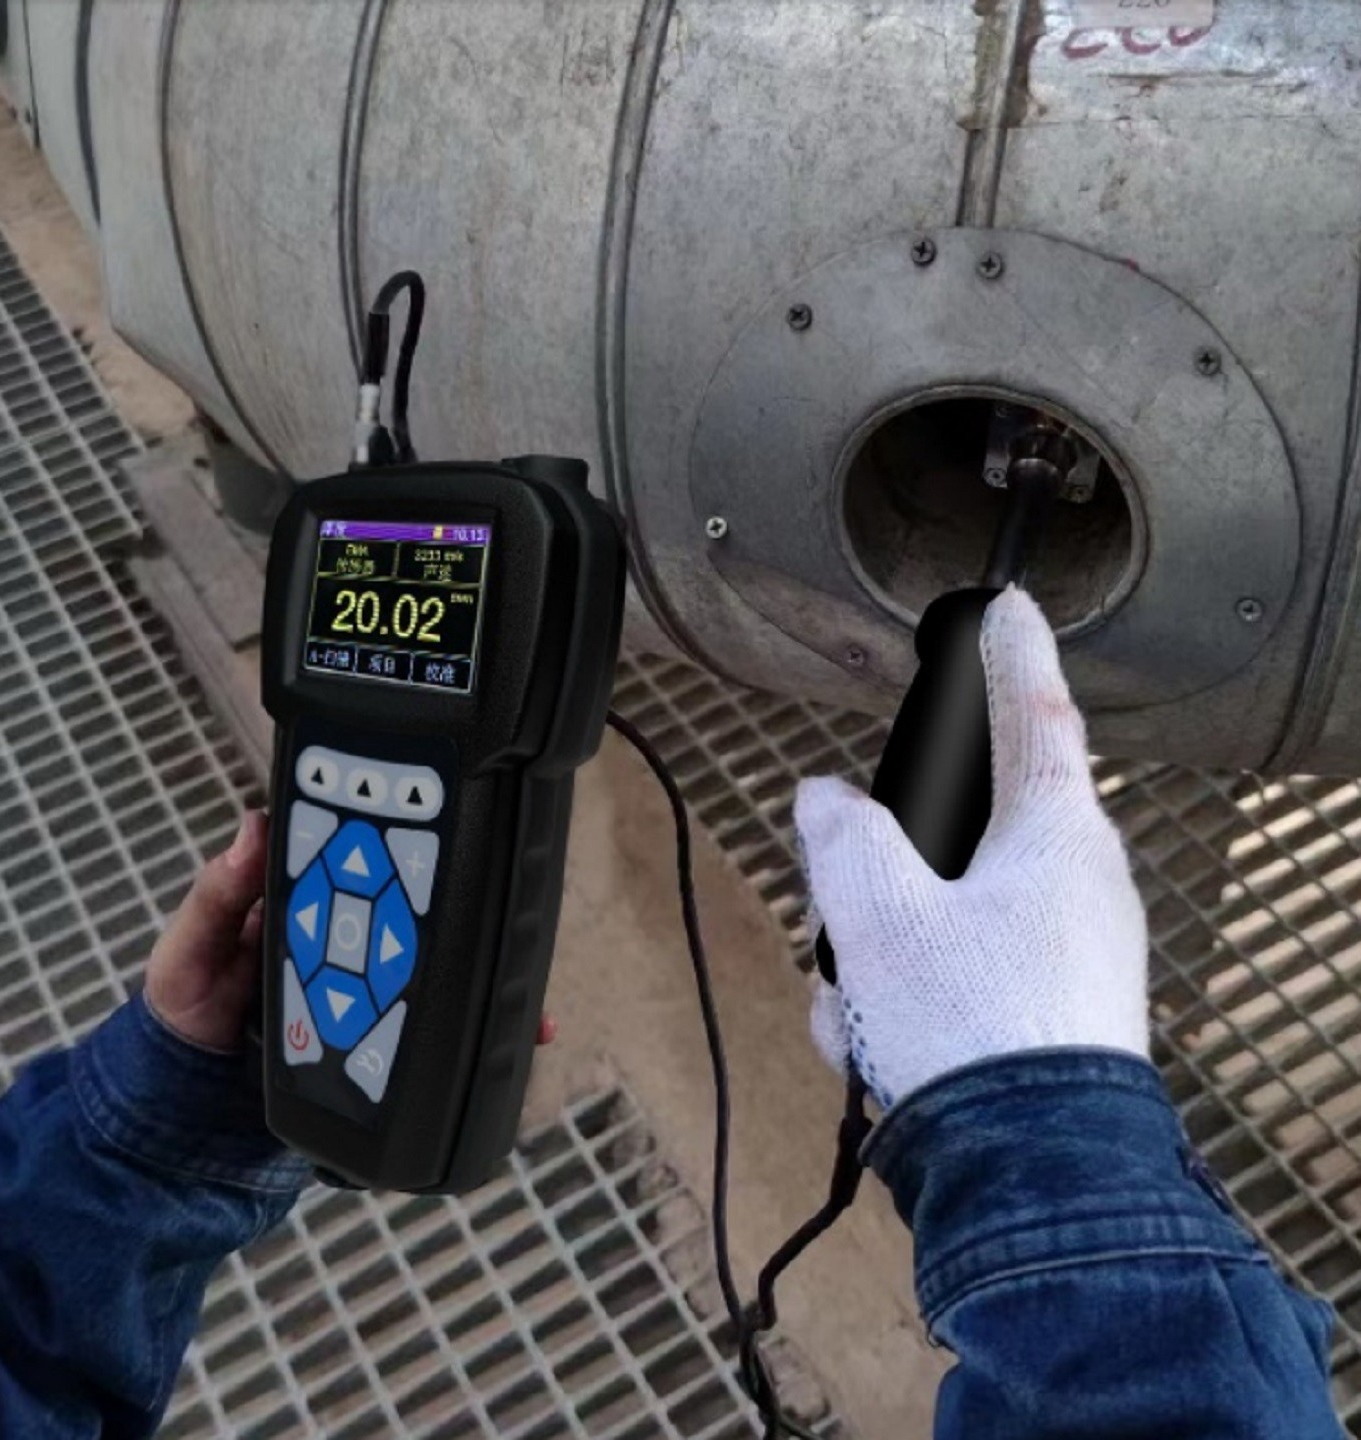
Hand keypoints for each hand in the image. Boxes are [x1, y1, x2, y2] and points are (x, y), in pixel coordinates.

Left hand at [145, 812, 560, 1052]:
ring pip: (442, 969)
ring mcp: (373, 987)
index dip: (404, 845)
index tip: (444, 830)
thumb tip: (253, 827)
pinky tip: (525, 1031)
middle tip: (507, 911)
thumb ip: (216, 898)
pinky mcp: (385, 1036)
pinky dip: (480, 1029)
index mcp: (306, 904)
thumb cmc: (185, 1013)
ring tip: (528, 979)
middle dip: (472, 914)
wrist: (188, 1108)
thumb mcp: (187, 951)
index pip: (363, 861)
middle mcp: (351, 938)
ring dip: (487, 971)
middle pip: (420, 916)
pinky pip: (438, 1028)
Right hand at [797, 586, 1148, 1107]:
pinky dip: (899, 1001)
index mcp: (1055, 836)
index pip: (1036, 712)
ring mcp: (1059, 954)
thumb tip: (825, 801)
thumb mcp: (879, 911)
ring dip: (875, 950)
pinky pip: (950, 977)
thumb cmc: (972, 1026)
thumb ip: (842, 837)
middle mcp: (1071, 884)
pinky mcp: (1039, 1013)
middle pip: (953, 833)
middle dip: (879, 871)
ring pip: (936, 912)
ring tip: (854, 1004)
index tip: (1006, 605)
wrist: (1031, 1178)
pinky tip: (873, 1043)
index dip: (1012, 653)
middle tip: (841, 902)